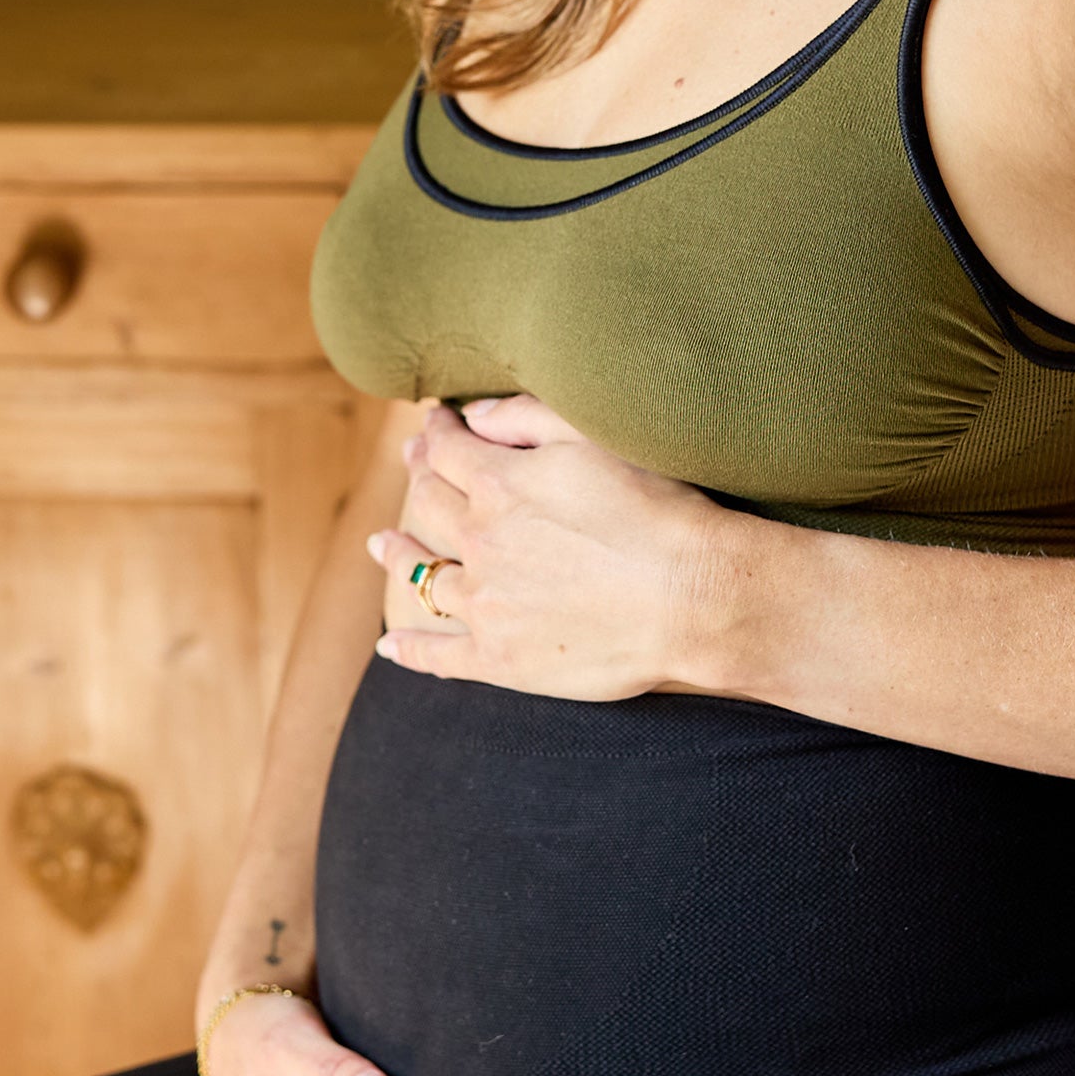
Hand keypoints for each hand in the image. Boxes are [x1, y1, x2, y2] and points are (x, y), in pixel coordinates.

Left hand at [366, 394, 727, 699]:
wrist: (692, 598)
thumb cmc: (658, 511)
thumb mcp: (596, 438)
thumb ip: (528, 418)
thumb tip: (475, 416)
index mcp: (499, 484)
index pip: (449, 448)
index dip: (437, 430)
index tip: (433, 421)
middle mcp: (481, 542)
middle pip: (430, 505)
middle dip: (418, 478)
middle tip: (412, 468)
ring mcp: (486, 604)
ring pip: (424, 576)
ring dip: (399, 555)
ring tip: (381, 544)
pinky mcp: (501, 658)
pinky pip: (440, 654)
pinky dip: (411, 650)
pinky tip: (390, 645)